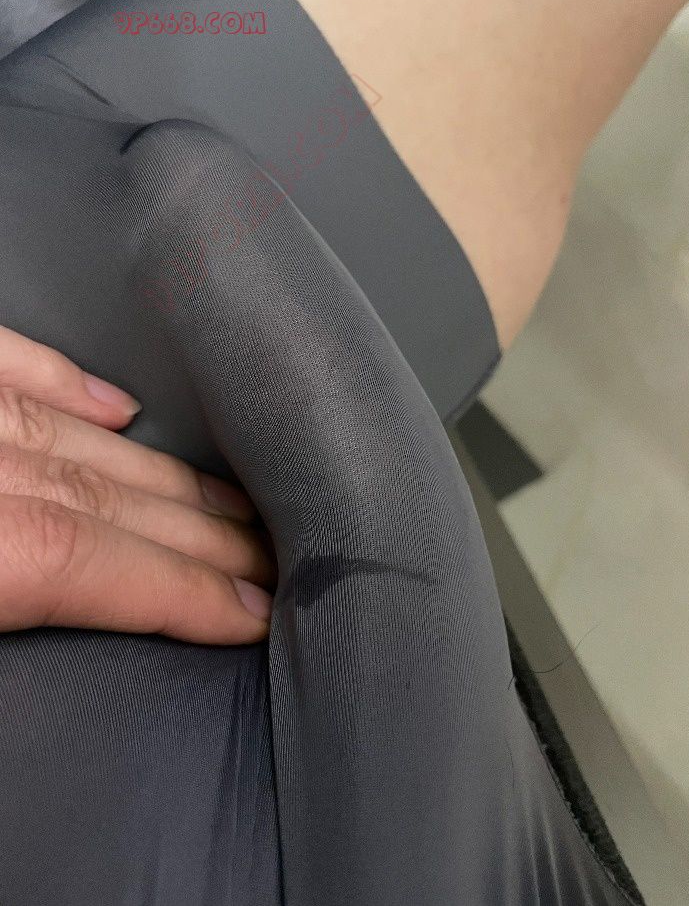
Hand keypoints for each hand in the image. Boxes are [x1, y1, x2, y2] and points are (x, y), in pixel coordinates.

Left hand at [0, 325, 275, 644]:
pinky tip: (114, 406)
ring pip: (64, 433)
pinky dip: (62, 382)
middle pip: (93, 493)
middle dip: (197, 533)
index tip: (250, 611)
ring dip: (155, 471)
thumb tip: (73, 716)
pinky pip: (1, 365)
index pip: (78, 558)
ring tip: (225, 502)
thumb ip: (14, 649)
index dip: (180, 588)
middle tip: (268, 562)